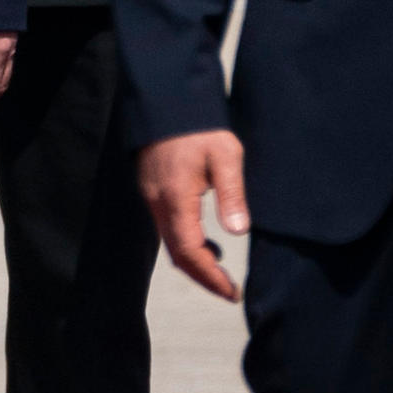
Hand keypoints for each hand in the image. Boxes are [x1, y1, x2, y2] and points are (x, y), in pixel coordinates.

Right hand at [142, 130, 249, 302]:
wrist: (167, 100)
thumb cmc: (200, 127)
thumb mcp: (226, 156)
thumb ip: (231, 194)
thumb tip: (239, 232)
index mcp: (175, 199)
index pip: (190, 252)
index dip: (210, 277)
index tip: (232, 292)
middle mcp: (158, 203)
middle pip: (178, 255)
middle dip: (203, 277)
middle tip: (229, 291)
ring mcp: (152, 198)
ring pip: (171, 244)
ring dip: (195, 263)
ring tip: (223, 272)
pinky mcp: (153, 192)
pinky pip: (168, 229)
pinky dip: (187, 245)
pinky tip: (209, 244)